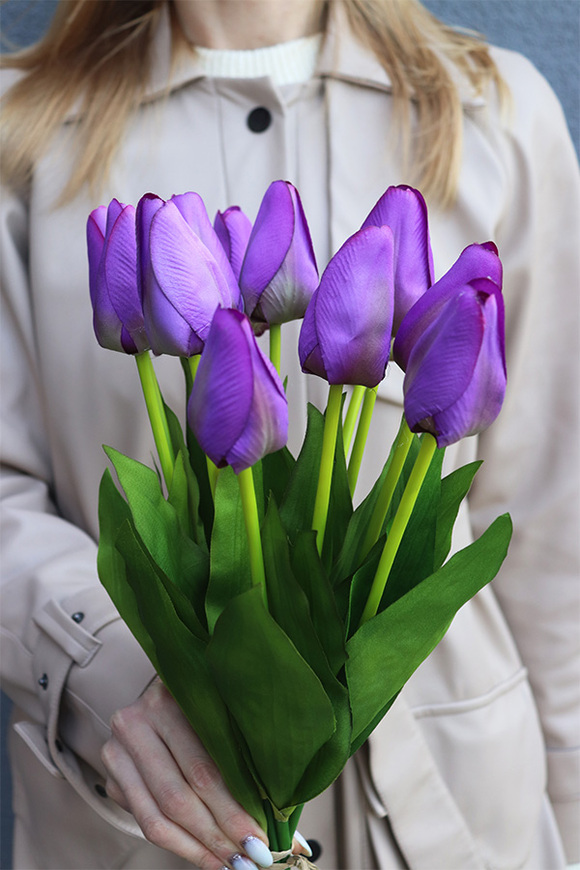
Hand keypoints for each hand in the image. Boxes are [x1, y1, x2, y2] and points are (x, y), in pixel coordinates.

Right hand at [101, 678, 276, 869]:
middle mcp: (135, 721)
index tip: (261, 838)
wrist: (159, 695)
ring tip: (229, 864)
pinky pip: (145, 821)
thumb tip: (288, 823)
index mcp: (167, 698)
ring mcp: (117, 750)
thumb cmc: (204, 704)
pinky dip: (179, 845)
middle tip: (249, 859)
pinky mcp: (112, 776)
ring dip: (198, 849)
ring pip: (157, 817)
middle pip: (178, 796)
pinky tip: (205, 855)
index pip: (202, 768)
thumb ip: (243, 757)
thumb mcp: (222, 714)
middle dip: (218, 835)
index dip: (232, 809)